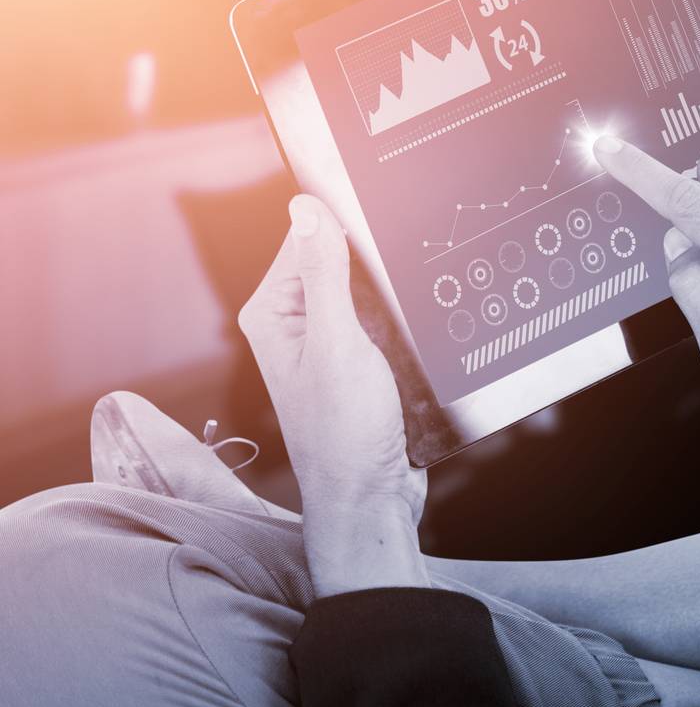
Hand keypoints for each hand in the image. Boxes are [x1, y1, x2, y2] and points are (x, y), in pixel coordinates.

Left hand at [239, 196, 427, 595]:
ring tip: (407, 316)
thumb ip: (322, 274)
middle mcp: (297, 323)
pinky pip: (386, 314)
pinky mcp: (361, 358)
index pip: (307, 239)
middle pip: (341, 259)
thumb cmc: (345, 433)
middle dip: (374, 265)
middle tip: (397, 288)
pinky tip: (417, 327)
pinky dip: (404, 315)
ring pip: (370, 287)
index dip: (346, 227)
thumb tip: (305, 207)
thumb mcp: (337, 345)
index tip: (383, 228)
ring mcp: (330, 341)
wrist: (372, 499)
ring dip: (393, 292)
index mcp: (274, 314)